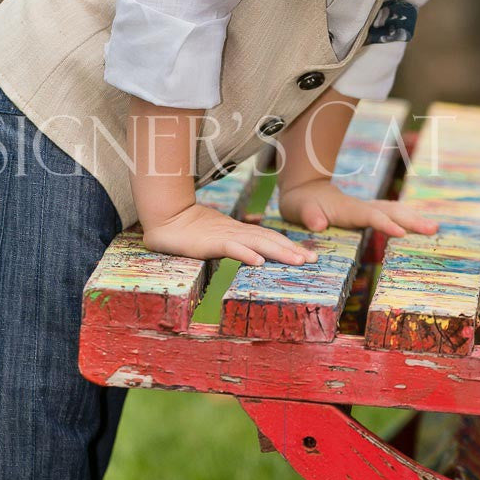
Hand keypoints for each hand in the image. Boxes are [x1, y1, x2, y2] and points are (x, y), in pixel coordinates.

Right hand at [142, 201, 318, 267]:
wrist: (165, 217)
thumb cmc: (188, 228)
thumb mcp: (215, 235)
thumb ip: (232, 242)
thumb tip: (249, 252)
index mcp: (238, 231)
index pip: (269, 238)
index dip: (289, 245)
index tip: (308, 256)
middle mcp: (236, 231)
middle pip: (269, 240)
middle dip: (292, 250)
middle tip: (313, 260)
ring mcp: (224, 236)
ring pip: (257, 243)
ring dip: (278, 252)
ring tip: (298, 261)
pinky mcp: (210, 242)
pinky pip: (231, 248)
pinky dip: (246, 254)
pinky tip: (259, 262)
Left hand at [277, 179, 438, 237]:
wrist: (306, 190)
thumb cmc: (301, 203)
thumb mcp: (299, 208)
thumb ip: (309, 215)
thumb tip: (319, 224)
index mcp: (349, 208)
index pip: (371, 216)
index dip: (385, 224)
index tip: (401, 233)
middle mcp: (363, 207)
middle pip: (391, 211)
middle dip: (412, 219)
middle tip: (433, 229)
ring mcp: (368, 208)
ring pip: (396, 211)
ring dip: (414, 218)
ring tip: (434, 228)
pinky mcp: (369, 213)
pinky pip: (393, 215)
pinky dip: (408, 219)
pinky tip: (421, 226)